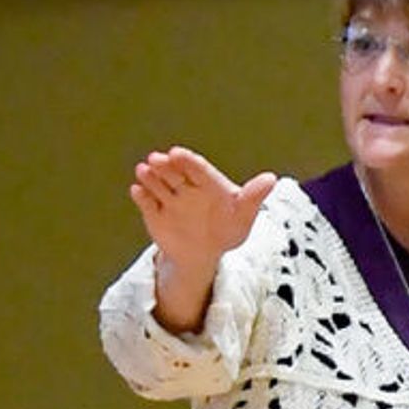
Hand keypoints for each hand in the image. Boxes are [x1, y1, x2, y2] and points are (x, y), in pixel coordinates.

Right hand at [129, 147, 276, 333]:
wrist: (204, 254)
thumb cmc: (227, 229)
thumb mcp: (243, 216)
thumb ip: (253, 197)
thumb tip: (271, 178)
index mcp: (207, 182)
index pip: (197, 168)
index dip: (187, 161)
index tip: (178, 154)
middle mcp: (186, 186)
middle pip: (174, 173)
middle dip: (165, 166)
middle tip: (157, 159)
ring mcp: (169, 198)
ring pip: (158, 184)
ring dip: (150, 177)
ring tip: (143, 170)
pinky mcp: (155, 213)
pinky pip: (147, 204)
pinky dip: (141, 197)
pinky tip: (137, 191)